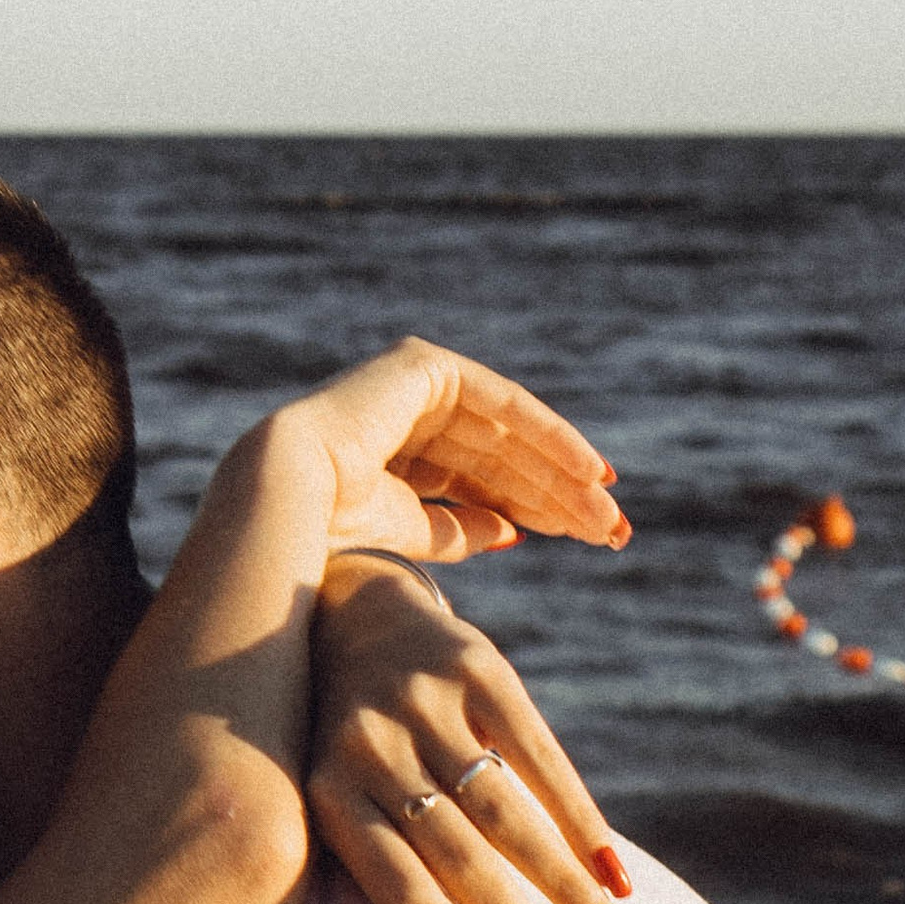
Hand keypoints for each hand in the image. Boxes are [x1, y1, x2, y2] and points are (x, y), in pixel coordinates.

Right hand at [257, 337, 628, 568]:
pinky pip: (506, 406)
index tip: (587, 536)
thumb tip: (514, 532)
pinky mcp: (428, 367)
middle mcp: (407, 409)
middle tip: (612, 533)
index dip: (537, 505)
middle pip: (504, 458)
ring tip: (606, 514)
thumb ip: (459, 528)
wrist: (292, 495)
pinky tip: (591, 472)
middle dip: (559, 496)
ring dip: (563, 476)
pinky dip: (552, 438)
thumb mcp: (411, 532)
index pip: (482, 478)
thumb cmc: (332, 527)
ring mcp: (417, 383)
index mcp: (395, 450)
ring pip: (511, 436)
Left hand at [307, 556, 633, 903]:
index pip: (401, 895)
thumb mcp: (345, 804)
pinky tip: (613, 875)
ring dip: (568, 888)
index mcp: (329, 797)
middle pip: (461, 862)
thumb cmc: (351, 744)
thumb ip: (389, 879)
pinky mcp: (476, 664)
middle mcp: (369, 747)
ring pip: (507, 814)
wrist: (349, 609)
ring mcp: (422, 701)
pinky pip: (541, 754)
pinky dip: (582, 820)